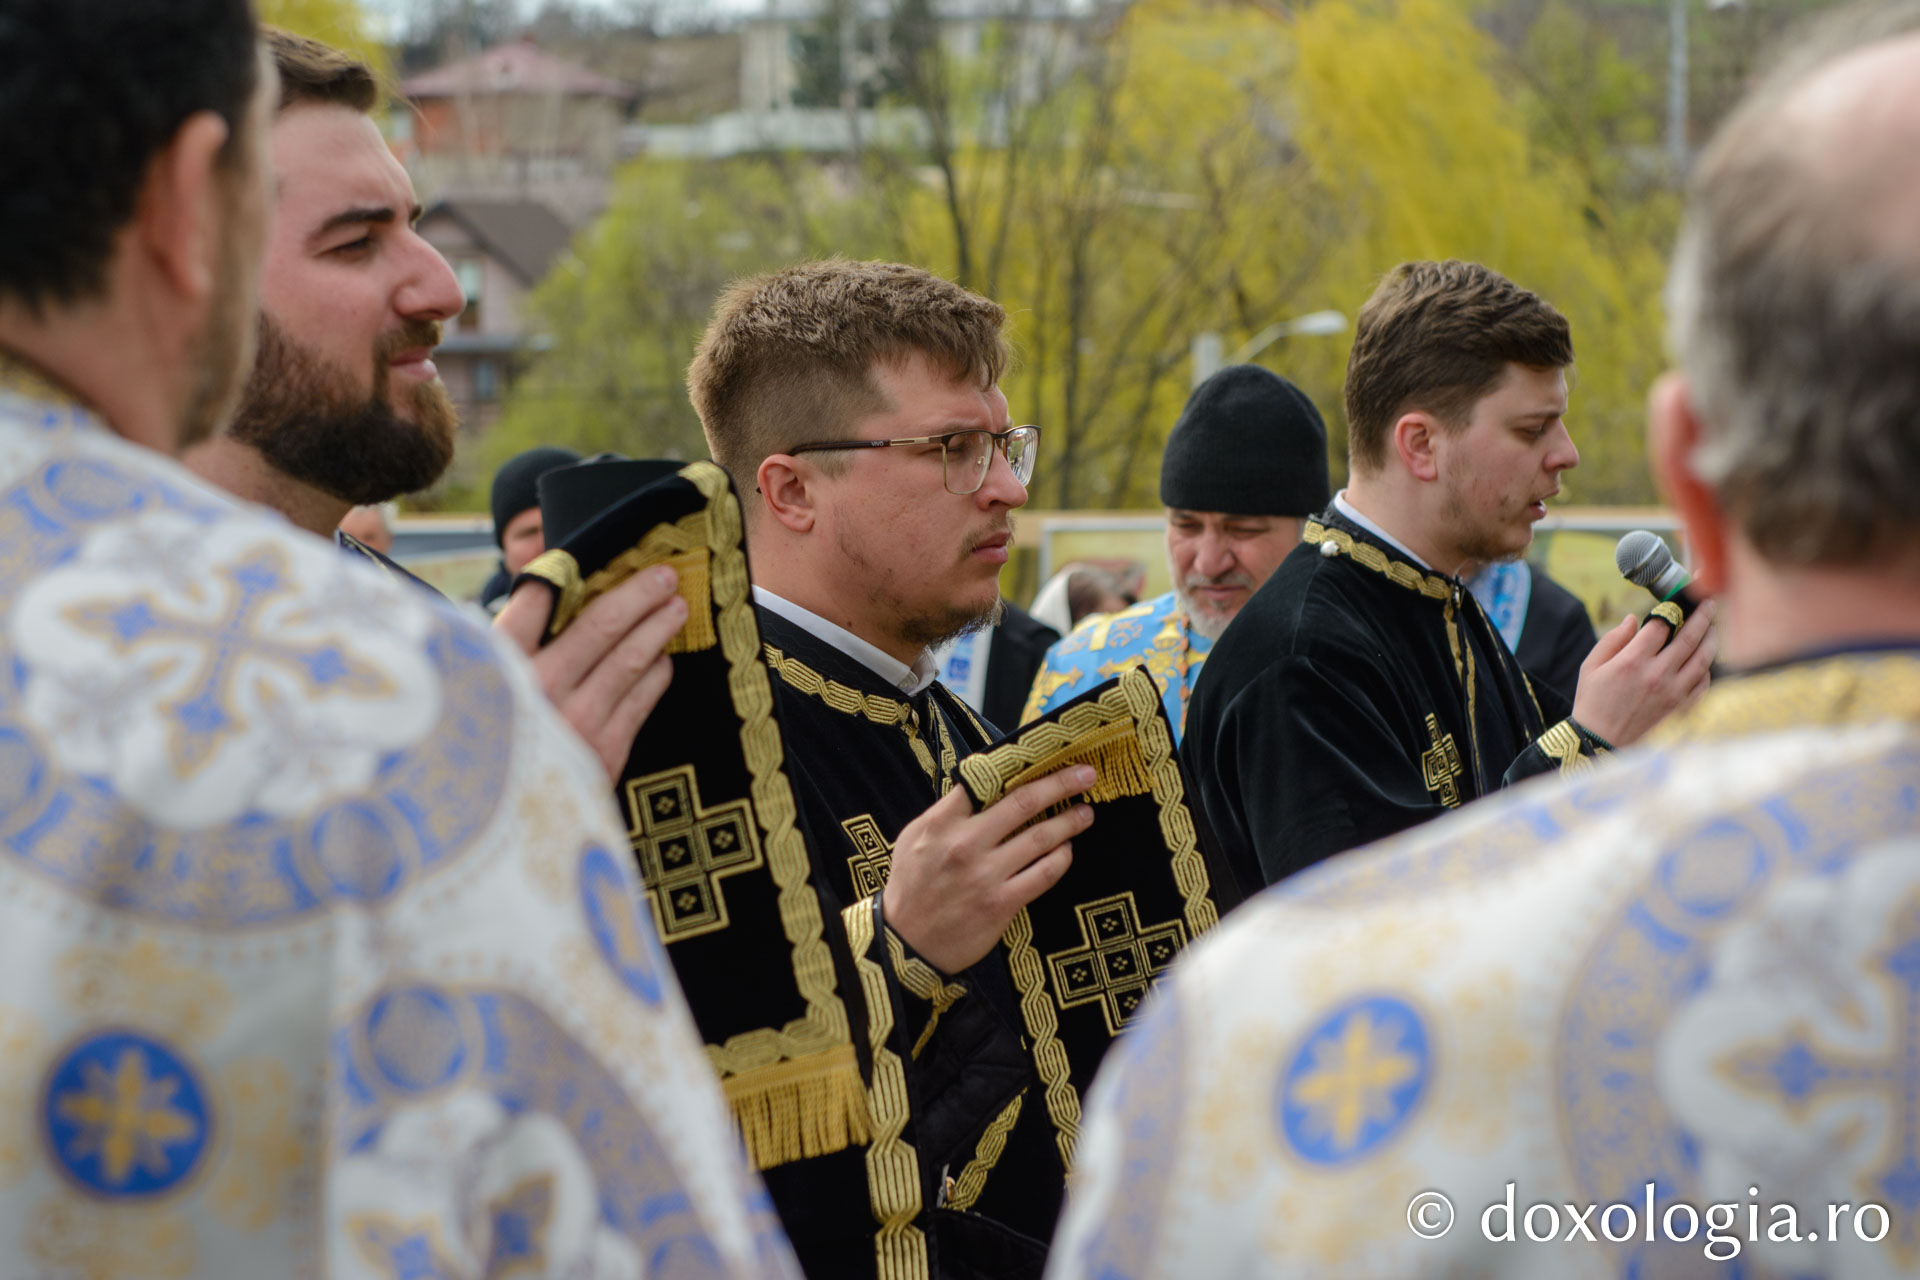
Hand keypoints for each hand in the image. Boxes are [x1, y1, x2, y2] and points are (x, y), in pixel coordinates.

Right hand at [495, 564, 687, 780]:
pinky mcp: (605, 750)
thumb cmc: (496, 749)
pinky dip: (656, 672)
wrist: (510, 829)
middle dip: (638, 595)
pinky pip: (641, 698)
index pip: (529, 605)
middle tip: (665, 575)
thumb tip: (544, 592)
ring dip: (658, 628)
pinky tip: (663, 656)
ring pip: (629, 659)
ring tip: (677, 606)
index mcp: (498, 670)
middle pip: (599, 626)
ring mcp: (577, 721)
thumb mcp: (483, 694)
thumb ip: (511, 646)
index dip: (560, 576)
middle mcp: (538, 691)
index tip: (585, 558)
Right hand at [881, 765, 1096, 974]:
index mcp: (941, 822)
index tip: (1045, 755)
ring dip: (1070, 821)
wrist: (905, 944)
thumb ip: (947, 813)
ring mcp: (986, 875)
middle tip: (1086, 774)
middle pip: (1023, 802)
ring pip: (1041, 838)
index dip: (1019, 763)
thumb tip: (981, 790)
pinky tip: (1068, 850)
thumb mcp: (914, 839)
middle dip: (1061, 783)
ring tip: (1086, 812)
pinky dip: (1061, 858)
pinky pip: (1043, 874)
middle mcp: (965, 843)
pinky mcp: (1002, 903)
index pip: (985, 780)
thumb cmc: (910, 888)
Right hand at [1570, 598, 1716, 746]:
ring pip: (1703, 659)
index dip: (1671, 610)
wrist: (1600, 743)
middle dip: (1702, 616)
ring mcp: (1673, 693)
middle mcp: (1657, 674)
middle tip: (1709, 603)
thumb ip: (1612, 640)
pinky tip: (1704, 661)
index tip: (1676, 603)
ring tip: (1713, 629)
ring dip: (1711, 639)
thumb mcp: (1590, 667)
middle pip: (1689, 637)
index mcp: (1632, 661)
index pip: (1661, 625)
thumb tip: (1632, 619)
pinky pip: (1703, 683)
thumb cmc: (1593, 703)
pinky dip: (1707, 669)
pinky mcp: (1682, 709)